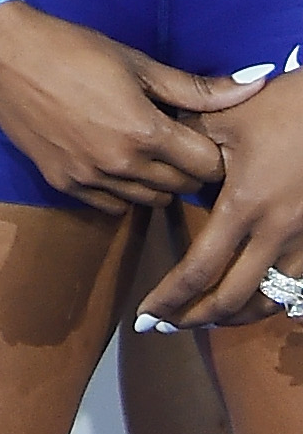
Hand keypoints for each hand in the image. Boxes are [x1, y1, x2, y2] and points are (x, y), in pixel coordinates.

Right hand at [0, 0, 229, 216]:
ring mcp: (89, 179)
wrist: (4, 56)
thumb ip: (195, 88)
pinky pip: (111, 206)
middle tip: (178, 143)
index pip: (206, 166)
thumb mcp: (138, 63)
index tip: (202, 135)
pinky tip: (116, 163)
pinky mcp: (63, 183)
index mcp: (145, 133)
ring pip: (148, 201)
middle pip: (180, 188)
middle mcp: (120, 165)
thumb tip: (251, 85)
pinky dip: (123, 191)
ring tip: (146, 153)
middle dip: (187, 168)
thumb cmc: (74, 50)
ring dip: (157, 182)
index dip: (212, 151)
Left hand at [134, 68, 302, 331]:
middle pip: (234, 298)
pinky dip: (276, 301)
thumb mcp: (226, 119)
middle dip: (197, 319)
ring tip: (210, 318)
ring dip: (237, 316)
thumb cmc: (284, 106)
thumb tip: (153, 162)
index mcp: (244, 207)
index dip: (169, 299)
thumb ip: (186, 145)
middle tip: (169, 327)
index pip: (199, 270)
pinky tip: (258, 301)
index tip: (145, 317)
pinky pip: (300, 286)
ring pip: (271, 299)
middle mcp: (277, 233)